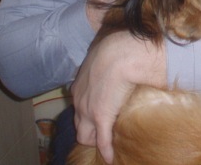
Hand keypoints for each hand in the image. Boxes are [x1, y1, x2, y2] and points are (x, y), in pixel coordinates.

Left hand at [71, 31, 165, 163]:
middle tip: (100, 131)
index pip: (80, 104)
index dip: (88, 111)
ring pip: (85, 134)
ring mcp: (89, 111)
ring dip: (94, 140)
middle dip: (87, 128)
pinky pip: (102, 140)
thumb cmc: (118, 47)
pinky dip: (106, 150)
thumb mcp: (107, 52)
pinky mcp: (102, 119)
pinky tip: (111, 157)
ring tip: (105, 144)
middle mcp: (79, 100)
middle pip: (79, 122)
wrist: (121, 55)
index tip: (97, 112)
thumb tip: (118, 59)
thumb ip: (108, 61)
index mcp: (80, 84)